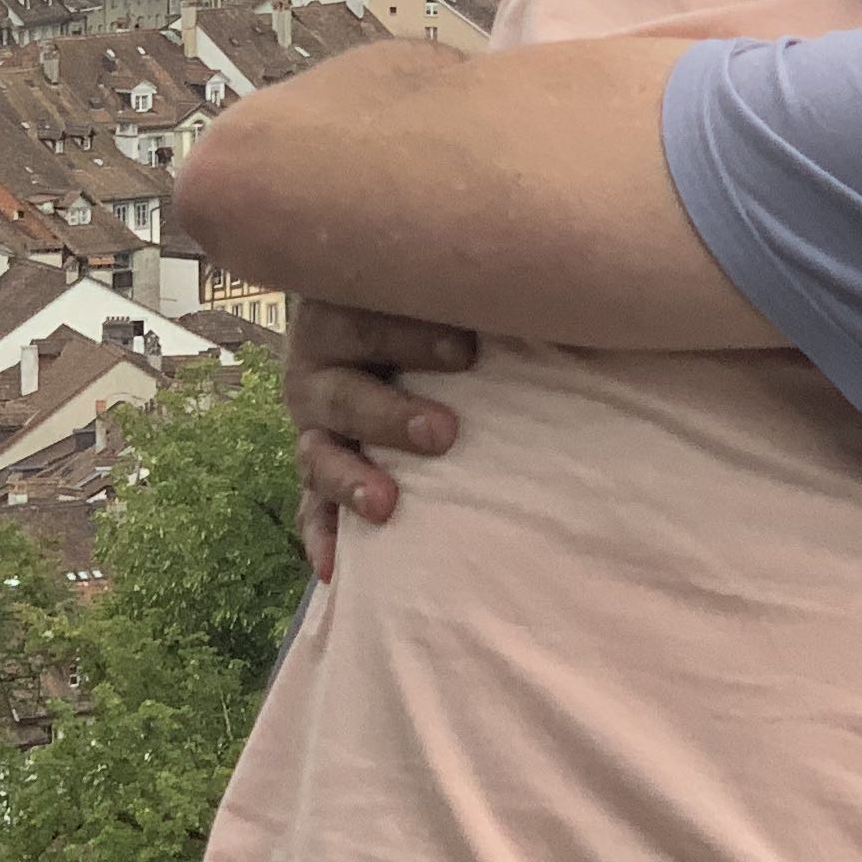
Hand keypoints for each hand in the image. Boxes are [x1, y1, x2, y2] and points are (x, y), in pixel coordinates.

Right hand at [284, 300, 477, 578]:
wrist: (375, 328)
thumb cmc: (431, 309)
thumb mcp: (438, 293)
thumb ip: (470, 296)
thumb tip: (550, 299)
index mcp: (344, 312)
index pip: (366, 319)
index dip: (411, 336)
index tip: (468, 351)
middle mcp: (320, 370)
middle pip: (343, 392)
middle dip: (390, 415)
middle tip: (443, 435)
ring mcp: (315, 426)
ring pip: (318, 455)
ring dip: (351, 481)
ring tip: (386, 504)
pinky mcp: (316, 471)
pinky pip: (310, 508)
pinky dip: (321, 536)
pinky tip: (331, 568)